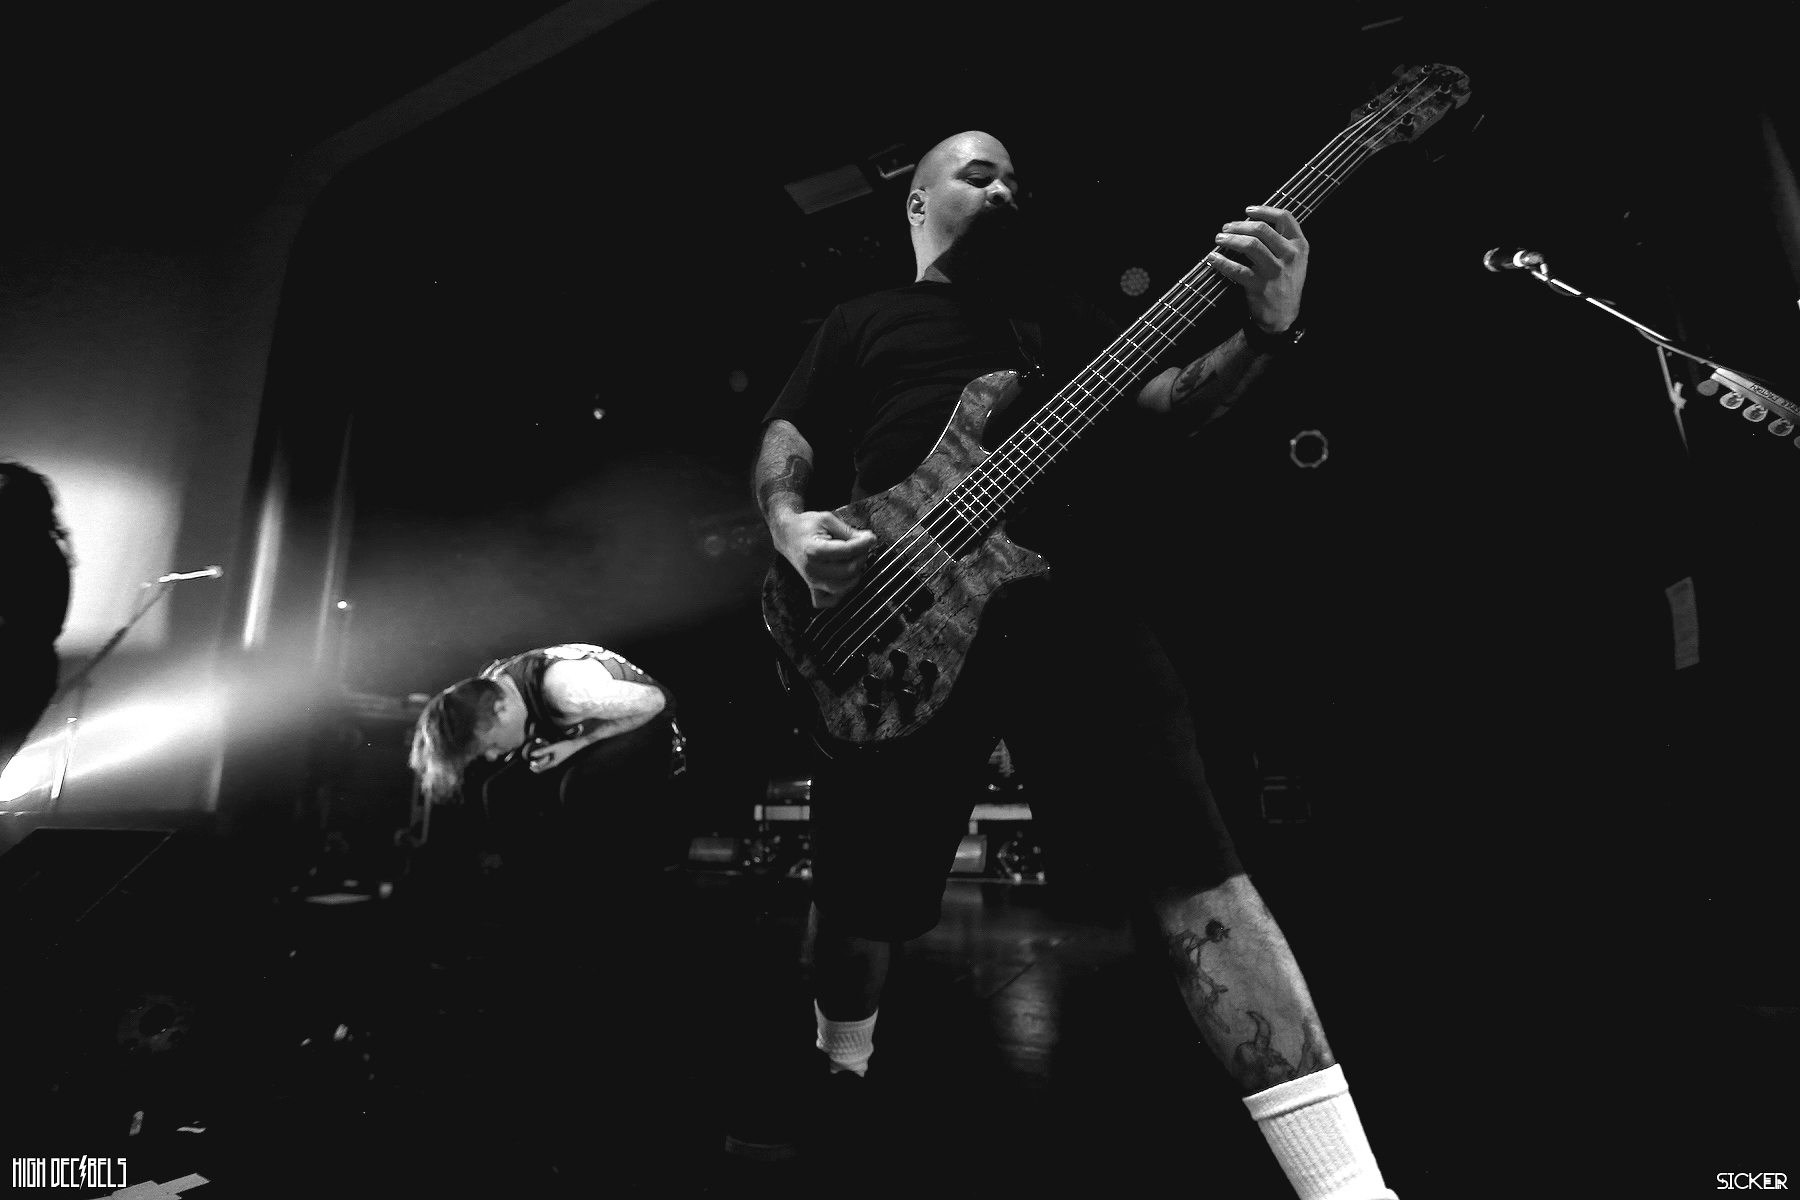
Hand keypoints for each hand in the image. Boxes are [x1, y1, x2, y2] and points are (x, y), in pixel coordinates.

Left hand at [527, 738, 581, 772]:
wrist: (576, 745)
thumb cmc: (565, 746)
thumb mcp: (553, 747)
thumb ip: (542, 750)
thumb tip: (532, 754)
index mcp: (553, 763)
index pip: (541, 770)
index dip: (534, 769)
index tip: (529, 765)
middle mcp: (555, 764)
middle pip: (543, 769)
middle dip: (537, 766)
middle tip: (531, 763)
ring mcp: (557, 762)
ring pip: (547, 765)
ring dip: (541, 763)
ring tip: (537, 760)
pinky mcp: (559, 759)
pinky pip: (550, 762)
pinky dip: (545, 760)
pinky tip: (545, 755)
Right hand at [772, 509, 876, 608]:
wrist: (787, 535)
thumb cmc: (806, 526)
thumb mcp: (827, 519)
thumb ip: (848, 531)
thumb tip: (867, 540)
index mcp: (813, 550)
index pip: (847, 551)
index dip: (864, 543)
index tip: (871, 537)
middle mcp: (812, 569)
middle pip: (848, 570)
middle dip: (862, 557)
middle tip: (862, 546)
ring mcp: (812, 581)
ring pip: (843, 587)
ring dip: (856, 574)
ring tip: (855, 559)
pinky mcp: (812, 588)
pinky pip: (829, 601)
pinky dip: (841, 594)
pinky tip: (845, 579)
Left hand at [1204, 205, 1307, 332]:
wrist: (1284, 316)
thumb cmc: (1285, 283)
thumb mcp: (1294, 260)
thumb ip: (1282, 240)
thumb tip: (1252, 222)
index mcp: (1299, 245)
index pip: (1285, 217)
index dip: (1264, 210)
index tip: (1247, 210)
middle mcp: (1290, 255)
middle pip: (1261, 229)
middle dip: (1239, 225)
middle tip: (1226, 228)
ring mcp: (1275, 271)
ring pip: (1249, 244)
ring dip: (1230, 239)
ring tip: (1218, 239)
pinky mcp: (1259, 285)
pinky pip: (1236, 268)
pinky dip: (1221, 261)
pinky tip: (1213, 258)